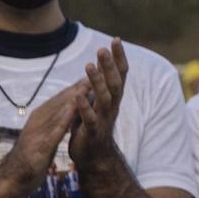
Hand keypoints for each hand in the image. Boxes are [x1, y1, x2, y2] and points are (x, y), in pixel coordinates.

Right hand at [0, 82, 88, 194]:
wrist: (11, 180)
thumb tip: (66, 112)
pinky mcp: (39, 146)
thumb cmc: (30, 159)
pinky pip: (54, 130)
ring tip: (89, 83)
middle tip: (97, 69)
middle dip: (79, 85)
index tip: (94, 72)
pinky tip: (75, 111)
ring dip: (73, 97)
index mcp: (40, 118)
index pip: (61, 99)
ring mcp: (38, 132)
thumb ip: (53, 124)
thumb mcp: (44, 137)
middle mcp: (38, 121)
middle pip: (61, 100)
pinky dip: (64, 119)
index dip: (78, 86)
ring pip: (58, 111)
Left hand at [68, 43, 128, 170]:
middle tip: (103, 48)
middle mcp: (112, 107)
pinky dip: (84, 106)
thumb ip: (100, 84)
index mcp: (113, 98)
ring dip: (97, 82)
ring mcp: (104, 119)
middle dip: (109, 65)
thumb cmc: (94, 126)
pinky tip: (78, 95)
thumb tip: (102, 63)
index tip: (116, 39)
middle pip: (115, 83)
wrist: (95, 158)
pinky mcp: (93, 132)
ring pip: (104, 98)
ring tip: (89, 66)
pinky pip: (90, 118)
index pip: (120, 74)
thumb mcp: (98, 102)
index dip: (119, 58)